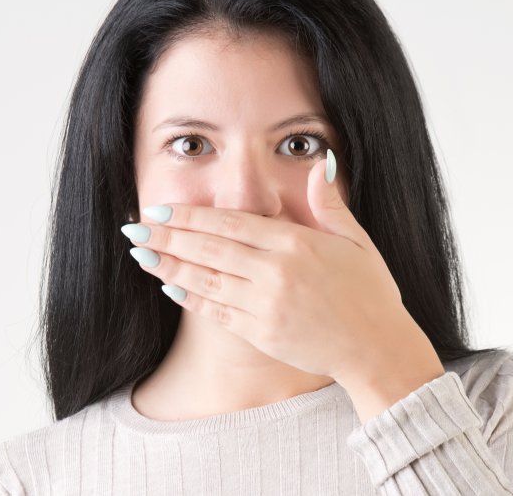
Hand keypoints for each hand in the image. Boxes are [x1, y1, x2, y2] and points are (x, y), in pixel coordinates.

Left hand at [122, 150, 444, 420]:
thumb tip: (322, 162)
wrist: (378, 349)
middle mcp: (275, 273)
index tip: (160, 210)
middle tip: (134, 228)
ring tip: (140, 254)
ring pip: (206, 280)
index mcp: (296, 243)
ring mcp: (266, 306)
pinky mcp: (262, 333)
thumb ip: (328, 203)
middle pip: (209, 249)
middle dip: (167, 238)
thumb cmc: (371, 292)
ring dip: (169, 266)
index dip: (190, 217)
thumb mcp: (357, 240)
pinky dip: (191, 299)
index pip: (230, 223)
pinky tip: (168, 286)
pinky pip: (217, 312)